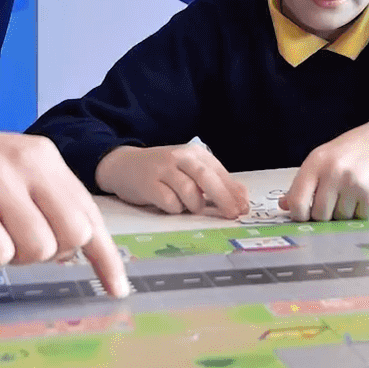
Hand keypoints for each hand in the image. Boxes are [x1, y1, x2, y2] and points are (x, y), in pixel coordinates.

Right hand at [0, 114, 129, 296]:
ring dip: (15, 256)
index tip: (116, 286)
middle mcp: (26, 164)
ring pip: (38, 248)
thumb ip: (42, 199)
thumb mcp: (7, 168)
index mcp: (42, 155)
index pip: (89, 211)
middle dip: (52, 253)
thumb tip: (72, 248)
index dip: (106, 255)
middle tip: (20, 244)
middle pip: (73, 234)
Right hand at [95, 143, 248, 217]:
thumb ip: (215, 182)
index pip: (219, 172)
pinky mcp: (148, 184)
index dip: (233, 191)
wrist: (124, 165)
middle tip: (232, 215)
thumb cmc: (162, 172)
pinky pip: (170, 203)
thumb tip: (243, 197)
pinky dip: (175, 209)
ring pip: (189, 193)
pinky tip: (170, 205)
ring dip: (194, 206)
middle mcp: (180, 157)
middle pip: (207, 179)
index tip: (244, 207)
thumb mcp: (190, 171)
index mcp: (194, 153)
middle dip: (223, 198)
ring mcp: (163, 169)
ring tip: (188, 206)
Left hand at [283, 87, 368, 221]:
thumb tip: (284, 205)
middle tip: (335, 203)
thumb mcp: (324, 158)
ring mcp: (354, 185)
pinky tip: (365, 196)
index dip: (298, 215)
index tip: (304, 216)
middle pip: (319, 215)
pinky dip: (361, 213)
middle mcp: (334, 173)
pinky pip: (359, 219)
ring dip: (345, 214)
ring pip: (340, 219)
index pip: (298, 201)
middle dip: (325, 215)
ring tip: (353, 195)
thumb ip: (304, 182)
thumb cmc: (354, 149)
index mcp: (316, 162)